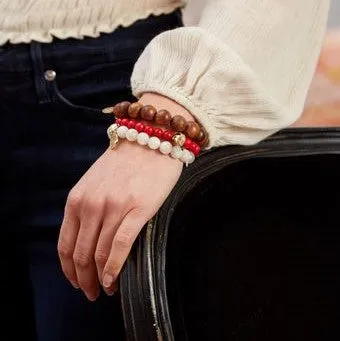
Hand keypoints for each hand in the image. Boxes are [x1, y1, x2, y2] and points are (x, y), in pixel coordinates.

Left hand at [57, 93, 192, 300]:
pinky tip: (115, 281)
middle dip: (84, 280)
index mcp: (77, 199)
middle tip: (91, 293)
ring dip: (100, 279)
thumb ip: (87, 209)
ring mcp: (113, 208)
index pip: (65, 245)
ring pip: (100, 255)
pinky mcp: (137, 210)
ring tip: (106, 289)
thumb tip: (89, 241)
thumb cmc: (125, 161)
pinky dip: (115, 269)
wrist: (150, 139)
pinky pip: (120, 247)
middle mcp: (90, 205)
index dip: (69, 270)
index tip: (76, 282)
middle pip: (81, 255)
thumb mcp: (94, 183)